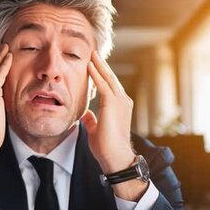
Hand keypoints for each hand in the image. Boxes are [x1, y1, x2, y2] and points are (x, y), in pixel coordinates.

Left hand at [81, 50, 135, 173]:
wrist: (115, 156)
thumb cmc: (106, 147)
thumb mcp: (96, 129)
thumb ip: (92, 120)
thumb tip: (87, 114)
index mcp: (120, 106)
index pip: (110, 86)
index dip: (102, 74)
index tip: (94, 65)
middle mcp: (123, 101)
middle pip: (111, 78)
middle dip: (102, 65)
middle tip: (94, 53)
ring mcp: (120, 101)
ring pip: (108, 78)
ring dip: (99, 65)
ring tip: (92, 54)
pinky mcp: (113, 104)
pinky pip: (103, 85)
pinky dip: (96, 74)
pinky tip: (89, 66)